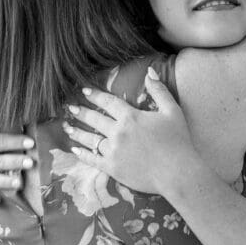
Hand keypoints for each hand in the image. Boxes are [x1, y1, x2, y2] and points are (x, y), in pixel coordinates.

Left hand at [64, 67, 200, 194]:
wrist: (178, 173)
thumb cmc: (179, 141)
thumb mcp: (172, 111)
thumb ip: (159, 90)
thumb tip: (149, 71)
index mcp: (131, 117)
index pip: (108, 102)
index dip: (95, 95)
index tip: (84, 91)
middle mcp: (118, 132)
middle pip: (95, 119)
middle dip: (81, 112)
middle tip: (70, 108)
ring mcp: (113, 151)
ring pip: (90, 139)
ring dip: (77, 132)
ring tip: (66, 127)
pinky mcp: (113, 168)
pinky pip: (93, 159)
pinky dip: (82, 154)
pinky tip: (75, 149)